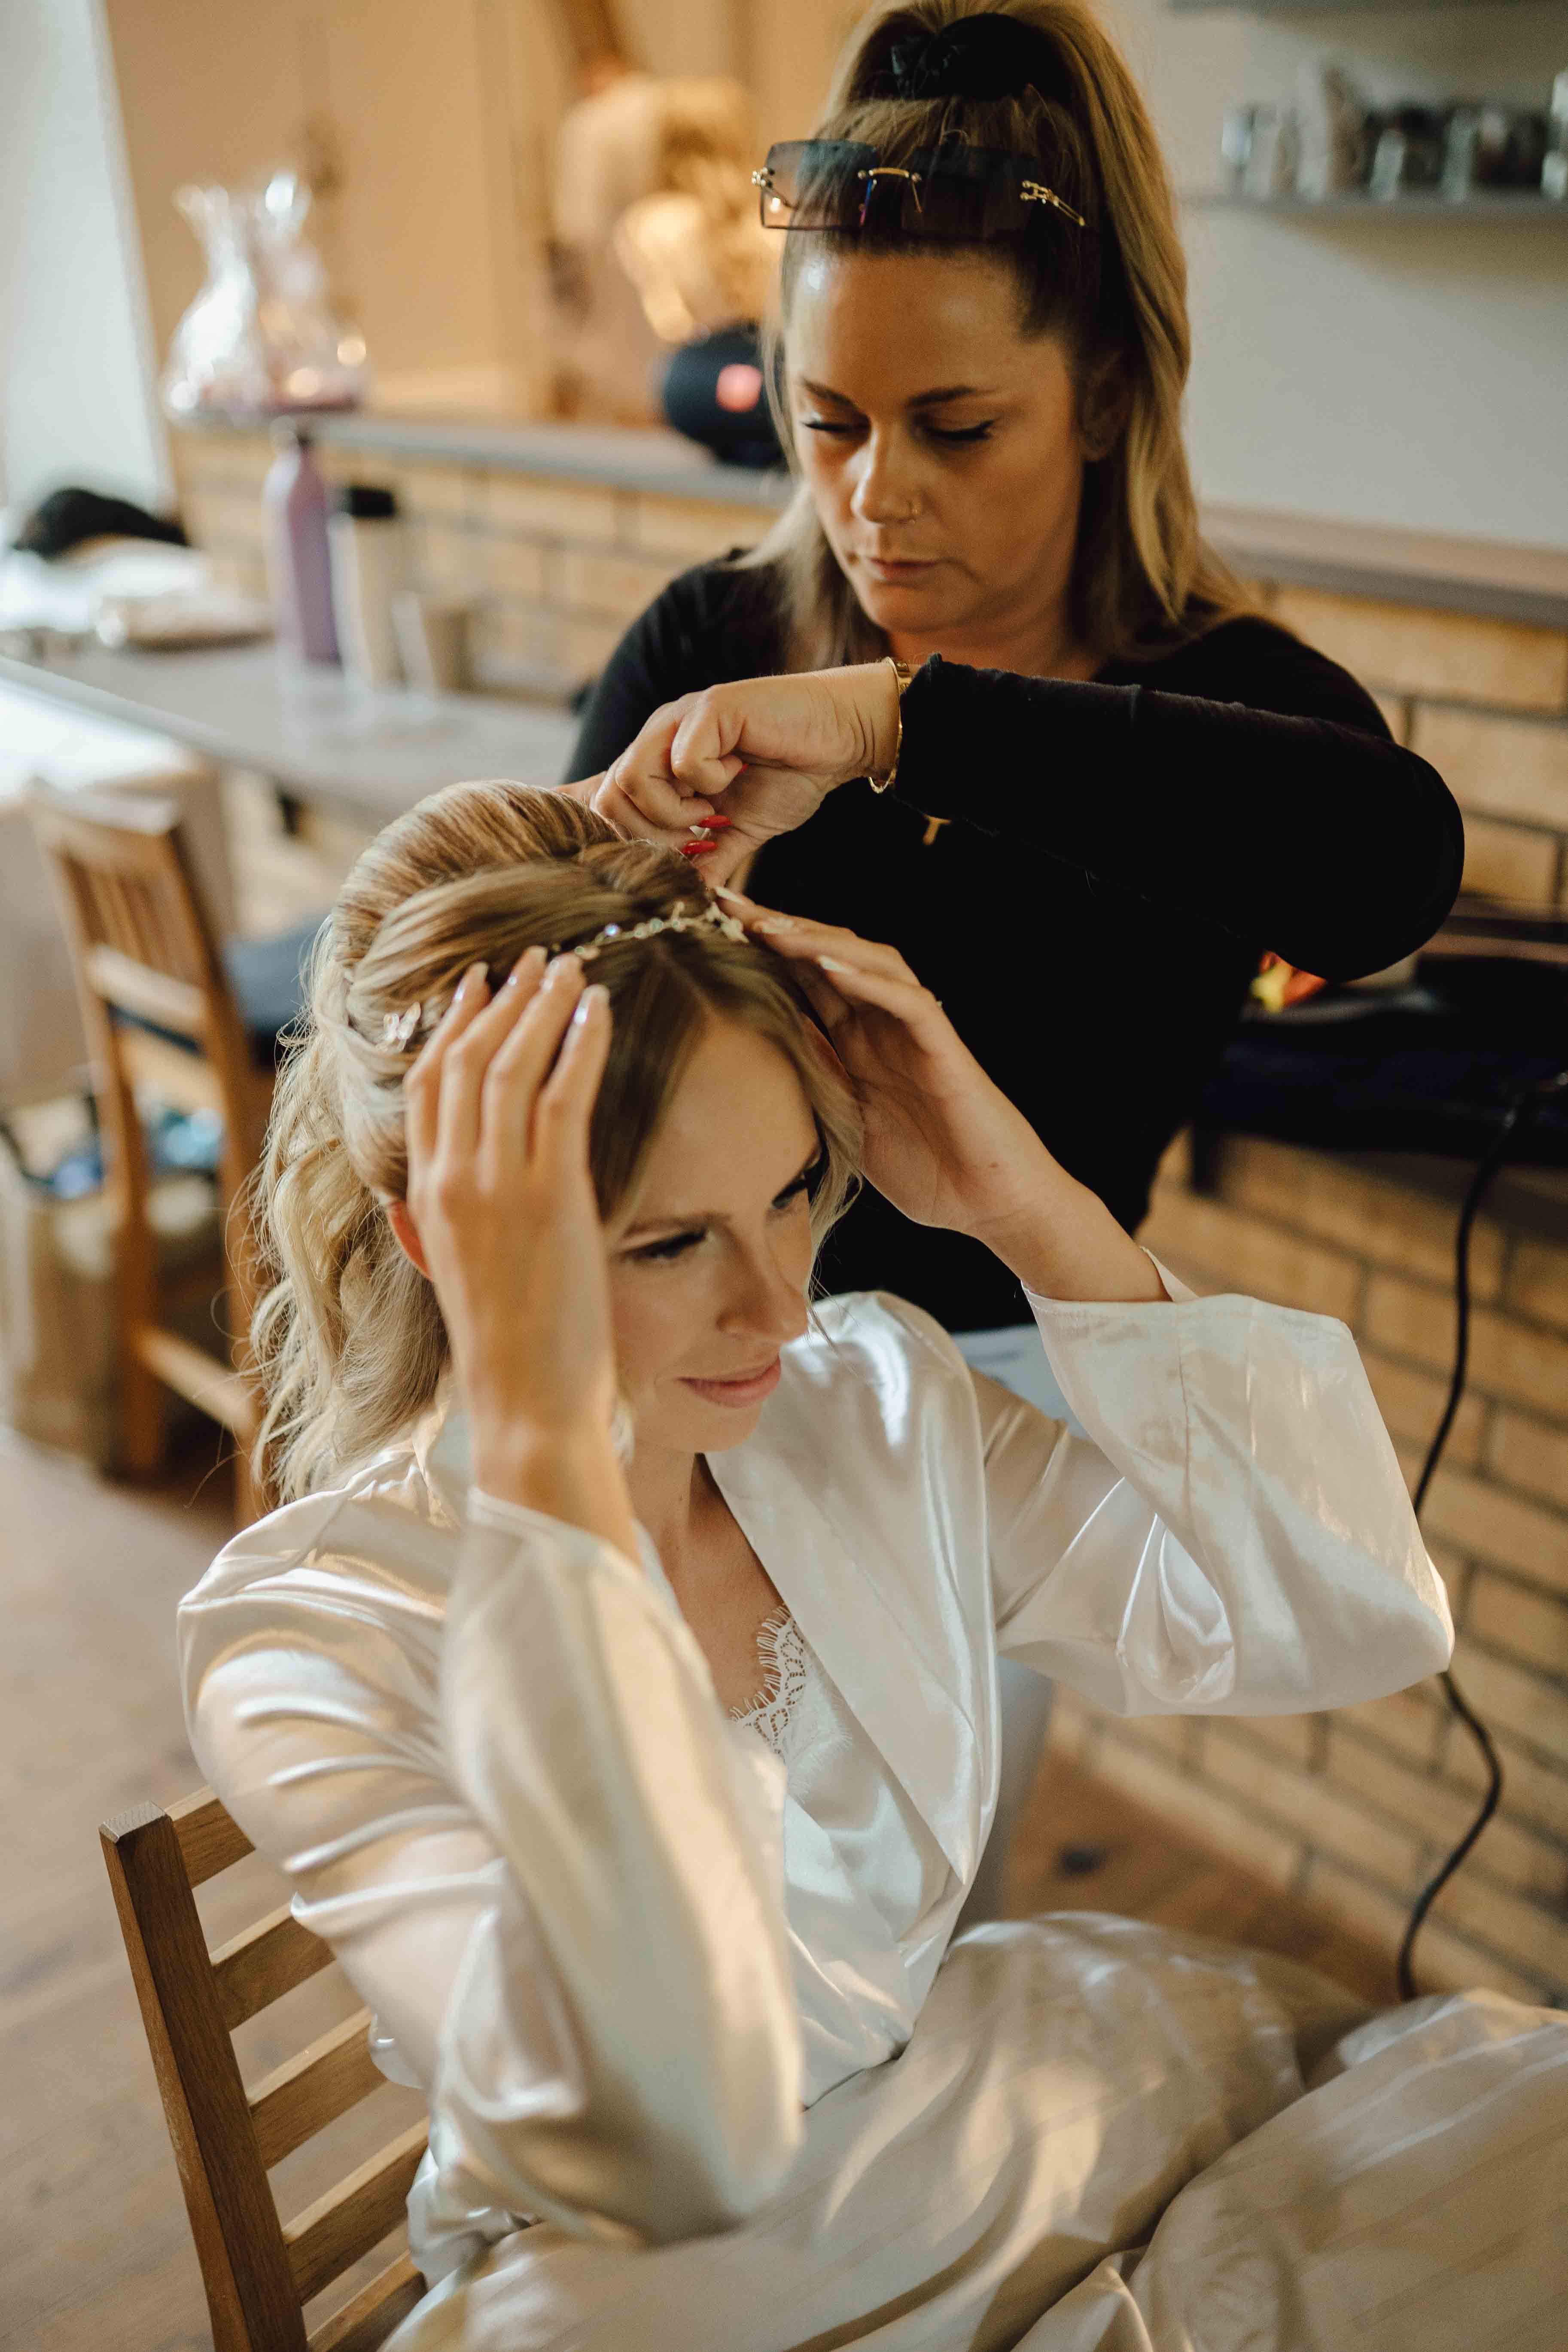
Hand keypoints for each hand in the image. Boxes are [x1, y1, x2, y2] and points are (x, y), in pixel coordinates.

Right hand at [400, 950, 637, 1547]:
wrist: (526, 1401)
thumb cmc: (504, 1348)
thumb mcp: (450, 1276)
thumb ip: (428, 1229)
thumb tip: (411, 1203)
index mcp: (426, 1198)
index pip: (428, 1088)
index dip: (451, 1027)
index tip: (477, 986)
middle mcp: (453, 1182)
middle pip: (466, 1062)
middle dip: (501, 1001)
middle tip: (533, 960)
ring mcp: (499, 1187)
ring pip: (513, 1067)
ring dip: (543, 1008)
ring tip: (571, 969)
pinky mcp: (552, 1195)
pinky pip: (563, 1096)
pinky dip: (581, 1043)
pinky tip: (600, 1011)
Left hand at [562, 664, 901, 885]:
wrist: (842, 737)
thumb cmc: (793, 774)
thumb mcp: (742, 831)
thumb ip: (710, 860)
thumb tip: (688, 902)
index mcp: (660, 761)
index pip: (607, 804)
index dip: (634, 841)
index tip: (683, 855)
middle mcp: (661, 735)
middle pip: (609, 796)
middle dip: (651, 835)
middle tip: (695, 842)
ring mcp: (681, 718)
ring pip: (633, 777)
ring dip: (673, 812)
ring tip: (712, 813)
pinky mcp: (710, 708)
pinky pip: (682, 760)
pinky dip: (708, 781)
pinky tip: (737, 775)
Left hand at [720, 894, 1163, 1302]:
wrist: (992, 1206)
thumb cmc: (926, 1171)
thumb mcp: (846, 1127)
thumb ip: (814, 1088)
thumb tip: (753, 1068)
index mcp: (857, 1044)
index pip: (803, 982)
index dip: (759, 954)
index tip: (706, 934)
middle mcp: (883, 1027)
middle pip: (829, 957)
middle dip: (778, 928)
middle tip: (724, 904)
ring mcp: (915, 1033)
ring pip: (867, 963)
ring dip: (817, 941)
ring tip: (768, 927)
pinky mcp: (945, 1050)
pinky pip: (907, 1002)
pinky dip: (869, 980)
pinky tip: (830, 966)